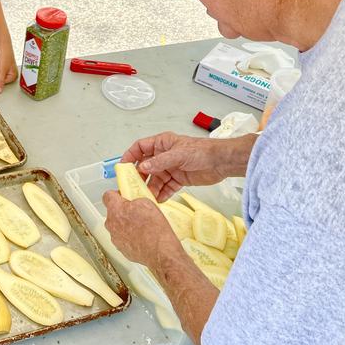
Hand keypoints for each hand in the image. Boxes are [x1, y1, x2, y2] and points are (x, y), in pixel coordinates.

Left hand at [102, 190, 178, 267]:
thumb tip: (133, 202)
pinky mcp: (121, 248)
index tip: (122, 196)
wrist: (160, 250)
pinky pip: (122, 239)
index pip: (107, 196)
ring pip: (117, 227)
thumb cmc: (154, 229)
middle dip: (122, 211)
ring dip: (125, 225)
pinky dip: (129, 237)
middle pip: (112, 213)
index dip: (116, 195)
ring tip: (141, 227)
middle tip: (136, 212)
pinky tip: (141, 237)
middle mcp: (111, 224)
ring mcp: (115, 237)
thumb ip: (134, 200)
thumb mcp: (146, 203)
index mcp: (115, 209)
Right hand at [121, 132, 243, 200]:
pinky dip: (162, 194)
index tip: (123, 167)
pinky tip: (159, 201)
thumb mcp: (178, 154)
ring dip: (151, 188)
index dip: (130, 156)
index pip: (140, 147)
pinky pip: (167, 187)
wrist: (221, 162)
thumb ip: (160, 162)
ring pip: (155, 179)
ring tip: (147, 198)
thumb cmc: (201, 151)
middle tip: (134, 187)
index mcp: (161, 143)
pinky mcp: (179, 179)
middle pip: (146, 166)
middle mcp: (163, 156)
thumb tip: (142, 167)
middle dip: (140, 177)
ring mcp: (171, 168)